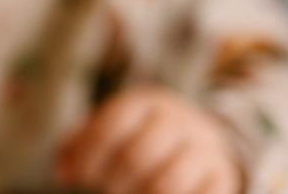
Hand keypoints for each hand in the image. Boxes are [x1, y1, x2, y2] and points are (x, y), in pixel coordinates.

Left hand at [58, 87, 241, 193]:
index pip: (111, 126)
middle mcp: (177, 120)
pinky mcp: (222, 176)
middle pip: (136, 157)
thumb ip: (79, 145)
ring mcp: (204, 148)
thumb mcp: (110, 129)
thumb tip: (64, 171)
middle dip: (113, 183)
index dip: (89, 155)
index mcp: (144, 103)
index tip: (79, 176)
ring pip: (167, 184)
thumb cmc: (139, 137)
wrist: (201, 137)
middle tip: (107, 190)